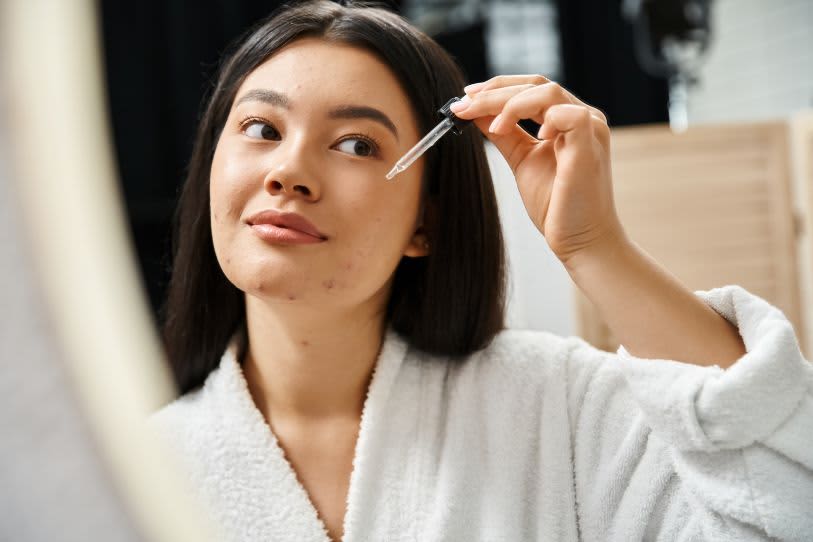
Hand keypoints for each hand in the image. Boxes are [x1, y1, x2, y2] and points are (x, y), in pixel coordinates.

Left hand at [450, 75, 625, 264]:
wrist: (578, 240)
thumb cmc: (556, 204)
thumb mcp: (521, 160)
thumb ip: (504, 134)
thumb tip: (475, 112)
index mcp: (566, 120)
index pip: (530, 88)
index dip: (496, 89)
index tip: (465, 98)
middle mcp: (581, 118)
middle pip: (535, 85)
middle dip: (494, 93)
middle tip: (464, 106)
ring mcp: (590, 130)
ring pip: (548, 93)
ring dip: (511, 105)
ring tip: (493, 128)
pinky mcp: (590, 147)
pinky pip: (570, 115)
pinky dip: (544, 119)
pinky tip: (531, 137)